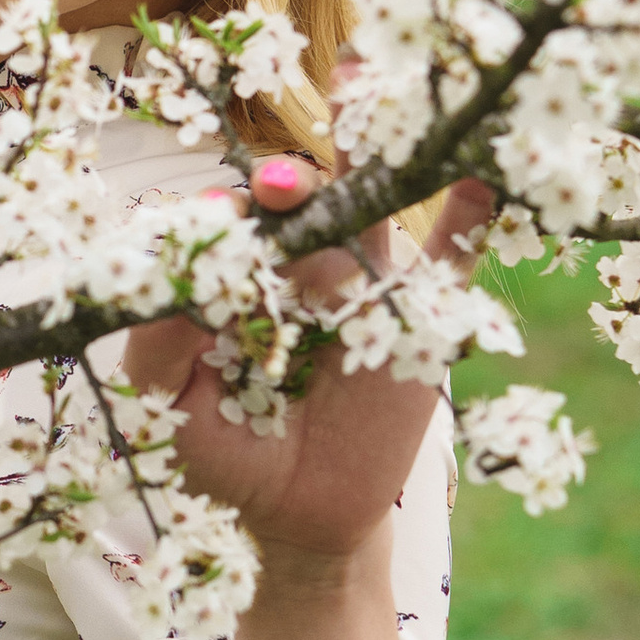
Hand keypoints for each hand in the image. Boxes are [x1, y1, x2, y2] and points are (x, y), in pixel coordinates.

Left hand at [121, 176, 492, 639]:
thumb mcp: (169, 402)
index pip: (228, 221)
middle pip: (300, 196)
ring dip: (372, 160)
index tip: (212, 221)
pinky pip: (452, 258)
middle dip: (287, 182)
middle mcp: (299, 261)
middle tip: (275, 190)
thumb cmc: (223, 451)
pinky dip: (470, 215)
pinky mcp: (419, 317)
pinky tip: (480, 175)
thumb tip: (176, 280)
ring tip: (369, 124)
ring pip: (370, 206)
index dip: (222, 215)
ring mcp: (364, 282)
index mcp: (236, 271)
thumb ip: (159, 341)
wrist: (301, 515)